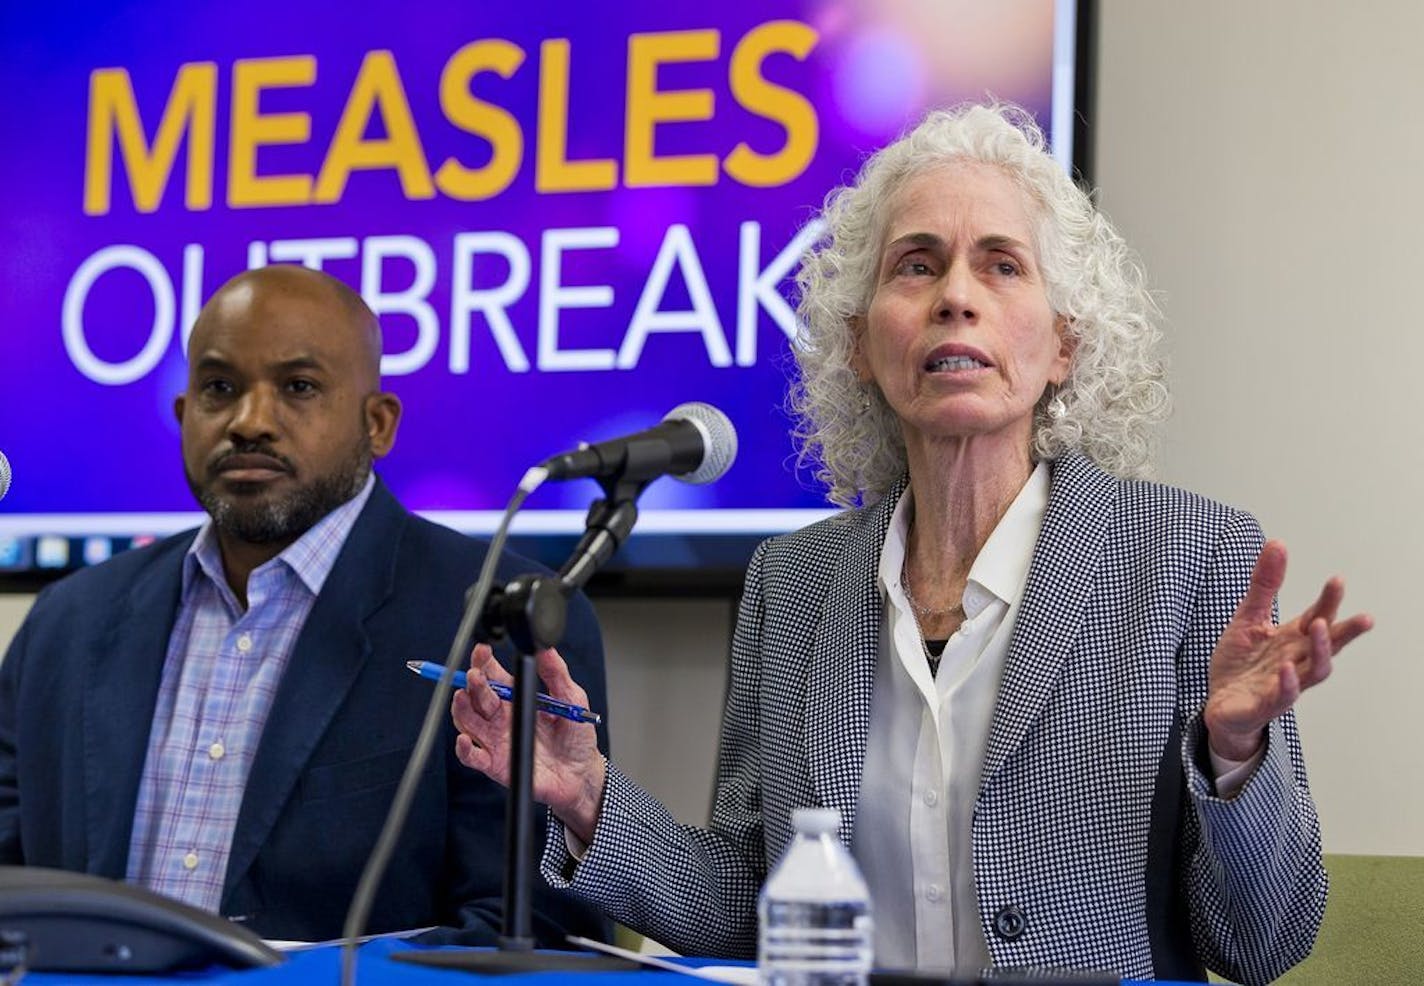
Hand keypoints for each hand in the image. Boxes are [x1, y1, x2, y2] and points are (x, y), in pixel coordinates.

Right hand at [451, 643, 607, 843]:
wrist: (581, 773)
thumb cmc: (576, 736)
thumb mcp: (571, 698)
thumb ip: (556, 673)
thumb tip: (545, 648)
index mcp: (517, 697)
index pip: (493, 675)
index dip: (484, 662)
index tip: (482, 650)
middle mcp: (501, 717)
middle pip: (477, 696)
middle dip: (474, 683)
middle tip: (476, 676)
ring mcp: (495, 739)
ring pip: (467, 721)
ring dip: (462, 709)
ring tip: (463, 697)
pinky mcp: (494, 764)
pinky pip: (472, 757)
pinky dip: (463, 749)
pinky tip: (464, 738)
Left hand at [1204, 540, 1372, 760]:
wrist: (1220, 704)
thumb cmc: (1240, 663)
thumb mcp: (1247, 617)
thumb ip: (1264, 584)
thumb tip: (1278, 543)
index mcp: (1292, 639)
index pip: (1316, 617)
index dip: (1328, 601)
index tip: (1338, 580)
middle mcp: (1296, 660)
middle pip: (1327, 646)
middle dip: (1345, 632)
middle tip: (1364, 618)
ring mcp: (1284, 684)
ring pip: (1314, 672)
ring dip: (1321, 652)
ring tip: (1319, 628)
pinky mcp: (1265, 705)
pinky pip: (1283, 697)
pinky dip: (1288, 684)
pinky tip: (1288, 669)